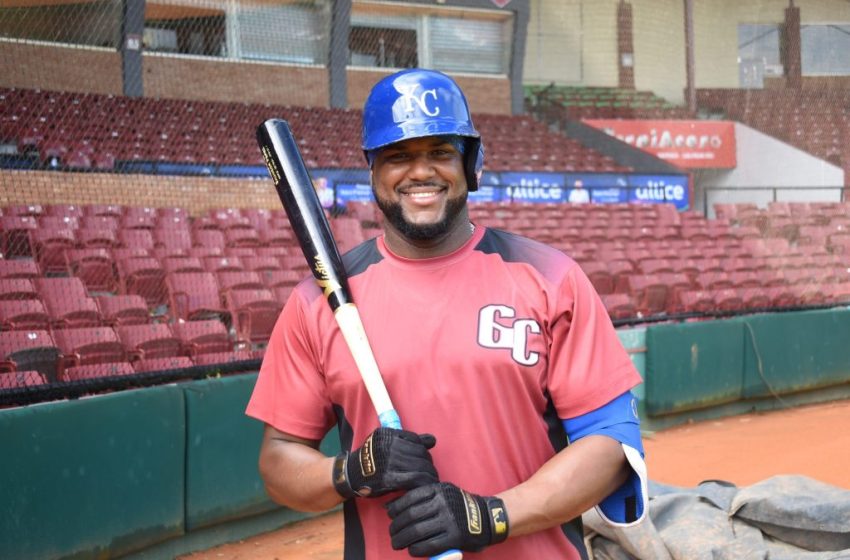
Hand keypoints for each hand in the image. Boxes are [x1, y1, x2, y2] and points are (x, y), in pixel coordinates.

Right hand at [333, 427, 437, 498]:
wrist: (350, 475)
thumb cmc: (372, 459)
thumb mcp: (386, 443)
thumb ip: (409, 441)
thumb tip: (433, 440)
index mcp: (387, 434)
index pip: (415, 440)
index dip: (424, 450)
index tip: (426, 459)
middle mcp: (388, 445)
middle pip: (420, 453)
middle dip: (428, 464)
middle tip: (431, 472)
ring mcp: (388, 462)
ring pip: (419, 466)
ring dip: (429, 474)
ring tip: (431, 480)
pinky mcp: (389, 478)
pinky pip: (414, 479)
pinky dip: (423, 483)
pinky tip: (425, 486)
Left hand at [387, 482, 508, 556]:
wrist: (487, 518)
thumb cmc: (459, 506)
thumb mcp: (443, 493)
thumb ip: (422, 498)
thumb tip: (391, 506)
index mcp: (439, 490)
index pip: (410, 498)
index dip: (396, 508)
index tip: (389, 515)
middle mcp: (443, 503)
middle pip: (410, 516)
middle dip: (396, 527)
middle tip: (392, 534)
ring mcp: (449, 520)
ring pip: (417, 531)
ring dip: (402, 540)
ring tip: (397, 543)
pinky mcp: (455, 537)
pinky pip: (429, 545)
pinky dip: (416, 549)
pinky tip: (412, 550)